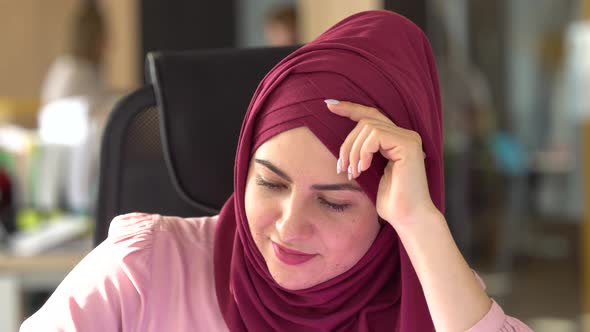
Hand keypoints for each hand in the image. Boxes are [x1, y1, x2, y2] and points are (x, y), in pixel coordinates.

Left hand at [325, 99, 437, 227]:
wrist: (408, 218)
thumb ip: (363, 153)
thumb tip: (344, 144)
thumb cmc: (390, 201)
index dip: (350, 108)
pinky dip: (363, 151)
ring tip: (353, 172)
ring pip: (368, 127)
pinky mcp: (408, 144)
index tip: (329, 105)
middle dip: (347, 143)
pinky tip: (363, 169)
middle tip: (341, 167)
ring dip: (353, 151)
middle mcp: (405, 135)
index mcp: (396, 140)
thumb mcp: (370, 172)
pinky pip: (376, 136)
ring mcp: (408, 138)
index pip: (371, 116)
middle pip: (366, 121)